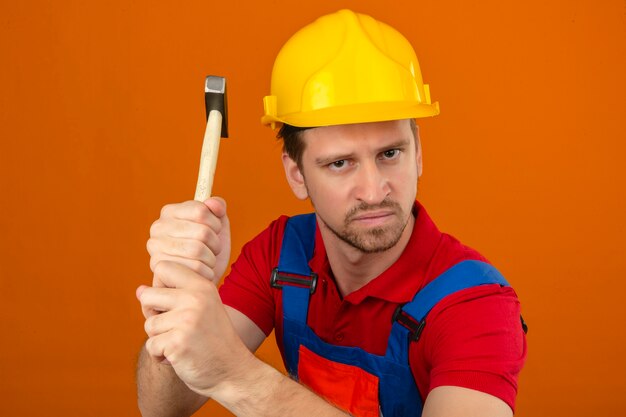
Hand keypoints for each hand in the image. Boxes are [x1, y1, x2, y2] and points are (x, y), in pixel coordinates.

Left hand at [137, 261, 253, 395]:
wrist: (232, 371)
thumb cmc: (212, 339)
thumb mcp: (201, 308)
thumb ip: (173, 295)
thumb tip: (139, 290)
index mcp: (202, 285)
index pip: (163, 267)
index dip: (159, 286)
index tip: (172, 303)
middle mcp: (195, 298)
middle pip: (147, 295)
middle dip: (153, 315)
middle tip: (173, 327)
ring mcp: (187, 320)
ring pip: (148, 324)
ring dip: (159, 339)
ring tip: (181, 343)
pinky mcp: (178, 343)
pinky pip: (151, 346)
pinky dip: (160, 356)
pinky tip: (179, 356)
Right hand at [147, 198, 230, 284]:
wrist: (200, 281)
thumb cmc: (208, 250)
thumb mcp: (218, 225)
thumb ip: (217, 207)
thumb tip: (212, 203)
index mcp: (170, 212)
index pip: (201, 211)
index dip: (215, 224)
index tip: (214, 231)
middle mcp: (158, 227)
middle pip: (202, 232)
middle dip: (215, 244)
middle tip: (211, 250)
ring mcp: (155, 248)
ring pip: (197, 250)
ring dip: (210, 259)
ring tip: (206, 261)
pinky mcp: (158, 269)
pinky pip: (194, 267)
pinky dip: (206, 272)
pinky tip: (201, 274)